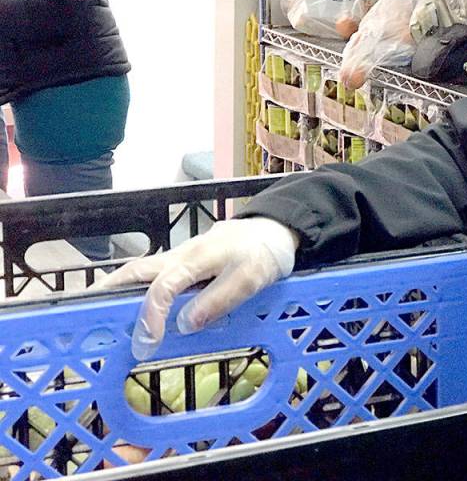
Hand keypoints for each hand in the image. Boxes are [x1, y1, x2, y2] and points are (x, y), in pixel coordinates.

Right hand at [95, 217, 299, 360]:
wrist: (275, 229)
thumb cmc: (263, 253)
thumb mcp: (250, 279)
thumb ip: (218, 300)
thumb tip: (185, 324)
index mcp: (196, 259)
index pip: (162, 287)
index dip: (150, 315)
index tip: (146, 342)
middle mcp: (180, 256)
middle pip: (136, 273)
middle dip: (108, 293)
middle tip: (85, 317)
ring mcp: (180, 259)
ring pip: (141, 273)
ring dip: (118, 292)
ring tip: (97, 316)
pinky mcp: (184, 264)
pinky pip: (153, 277)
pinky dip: (136, 292)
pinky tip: (131, 309)